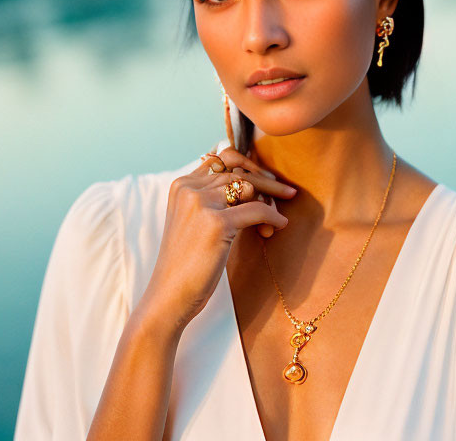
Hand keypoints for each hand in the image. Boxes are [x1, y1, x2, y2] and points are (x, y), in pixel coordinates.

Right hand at [136, 146, 294, 330]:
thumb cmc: (187, 262)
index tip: (267, 179)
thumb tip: (251, 183)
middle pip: (239, 172)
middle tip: (286, 193)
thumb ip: (213, 198)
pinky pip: (258, 210)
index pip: (223, 159)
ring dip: (269, 202)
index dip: (248, 166)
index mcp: (182, 184)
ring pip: (250, 188)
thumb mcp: (193, 221)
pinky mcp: (216, 223)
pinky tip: (278, 226)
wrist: (169, 296)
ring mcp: (201, 204)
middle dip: (266, 183)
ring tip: (274, 221)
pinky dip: (272, 218)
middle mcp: (190, 188)